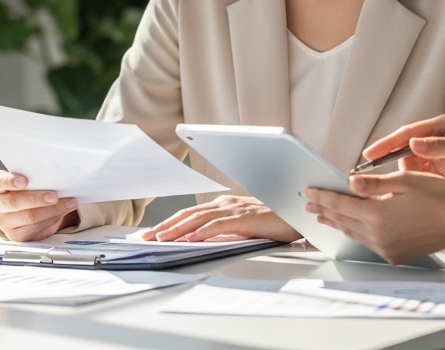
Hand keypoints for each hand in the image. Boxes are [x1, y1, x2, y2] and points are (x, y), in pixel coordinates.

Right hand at [0, 170, 78, 241]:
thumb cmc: (26, 190)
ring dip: (52, 210)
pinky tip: (62, 213)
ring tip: (69, 203)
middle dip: (37, 198)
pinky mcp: (14, 236)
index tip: (24, 181)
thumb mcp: (26, 180)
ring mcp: (3, 221)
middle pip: (15, 202)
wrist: (24, 210)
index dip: (10, 181)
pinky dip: (52, 219)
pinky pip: (35, 229)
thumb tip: (56, 175)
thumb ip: (34, 177)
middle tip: (55, 195)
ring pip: (29, 217)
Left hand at [144, 195, 300, 242]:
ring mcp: (234, 209)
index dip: (170, 223)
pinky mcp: (245, 218)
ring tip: (161, 238)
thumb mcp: (242, 228)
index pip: (190, 215)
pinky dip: (203, 231)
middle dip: (165, 226)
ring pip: (199, 218)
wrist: (297, 216)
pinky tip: (191, 238)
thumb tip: (200, 241)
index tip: (154, 233)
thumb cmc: (273, 223)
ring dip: (177, 229)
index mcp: (223, 206)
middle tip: (147, 237)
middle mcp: (225, 204)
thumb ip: (223, 231)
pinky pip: (219, 225)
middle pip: (189, 215)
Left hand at [302, 172, 444, 264]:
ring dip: (335, 221)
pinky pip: (365, 242)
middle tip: (307, 201)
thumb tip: (349, 182)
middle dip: (323, 209)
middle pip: (342, 220)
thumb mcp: (405, 180)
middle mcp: (378, 235)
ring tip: (320, 214)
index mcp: (378, 214)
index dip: (322, 196)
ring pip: (351, 232)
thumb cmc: (438, 198)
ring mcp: (385, 248)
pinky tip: (348, 226)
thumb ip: (374, 183)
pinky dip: (352, 231)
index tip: (308, 190)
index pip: (340, 204)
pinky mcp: (393, 254)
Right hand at [362, 115, 444, 193]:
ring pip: (417, 169)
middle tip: (386, 182)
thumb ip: (440, 146)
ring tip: (414, 189)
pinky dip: (428, 186)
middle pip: (407, 153)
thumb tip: (412, 144)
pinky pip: (430, 179)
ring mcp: (443, 155)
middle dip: (398, 167)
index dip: (385, 144)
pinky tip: (431, 193)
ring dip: (415, 180)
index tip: (368, 155)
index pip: (406, 134)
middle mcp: (438, 139)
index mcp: (440, 126)